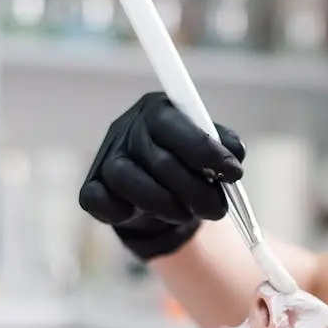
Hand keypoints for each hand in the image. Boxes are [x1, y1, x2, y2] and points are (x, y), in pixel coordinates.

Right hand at [79, 92, 245, 260]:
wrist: (159, 197)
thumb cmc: (186, 165)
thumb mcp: (210, 151)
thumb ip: (225, 145)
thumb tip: (235, 153)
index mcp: (157, 111)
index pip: (174, 125)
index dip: (205, 151)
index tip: (234, 174)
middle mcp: (126, 130)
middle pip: (158, 159)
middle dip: (195, 190)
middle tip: (218, 209)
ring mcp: (106, 159)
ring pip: (128, 180)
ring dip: (165, 205)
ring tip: (187, 215)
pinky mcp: (92, 188)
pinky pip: (98, 201)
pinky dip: (121, 212)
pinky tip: (141, 215)